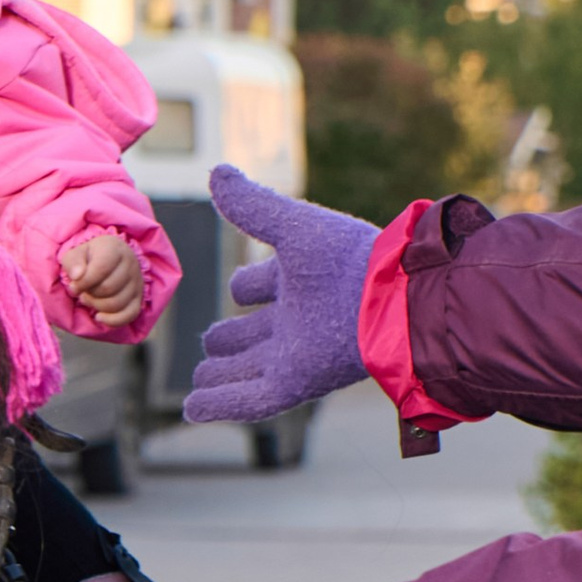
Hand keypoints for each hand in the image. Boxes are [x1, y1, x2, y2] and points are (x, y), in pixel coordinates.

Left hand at [59, 232, 145, 326]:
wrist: (107, 260)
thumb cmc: (88, 259)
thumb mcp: (75, 255)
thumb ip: (73, 263)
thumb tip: (77, 276)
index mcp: (114, 249)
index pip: (101, 269)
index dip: (83, 283)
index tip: (73, 285)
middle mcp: (131, 263)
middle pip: (108, 288)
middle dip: (89, 294)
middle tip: (83, 291)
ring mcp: (137, 282)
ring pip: (116, 304)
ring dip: (96, 306)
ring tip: (89, 298)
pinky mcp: (139, 299)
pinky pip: (129, 316)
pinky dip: (112, 321)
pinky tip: (98, 316)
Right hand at [183, 165, 377, 425]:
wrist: (389, 299)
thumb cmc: (348, 257)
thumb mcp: (292, 224)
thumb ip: (251, 205)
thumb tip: (216, 171)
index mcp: (300, 279)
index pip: (262, 285)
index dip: (248, 285)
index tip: (239, 288)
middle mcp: (297, 319)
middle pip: (255, 333)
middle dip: (231, 339)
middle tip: (209, 343)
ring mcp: (294, 355)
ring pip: (248, 369)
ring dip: (222, 375)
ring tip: (198, 379)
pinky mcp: (294, 383)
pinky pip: (249, 400)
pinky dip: (220, 406)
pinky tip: (192, 410)